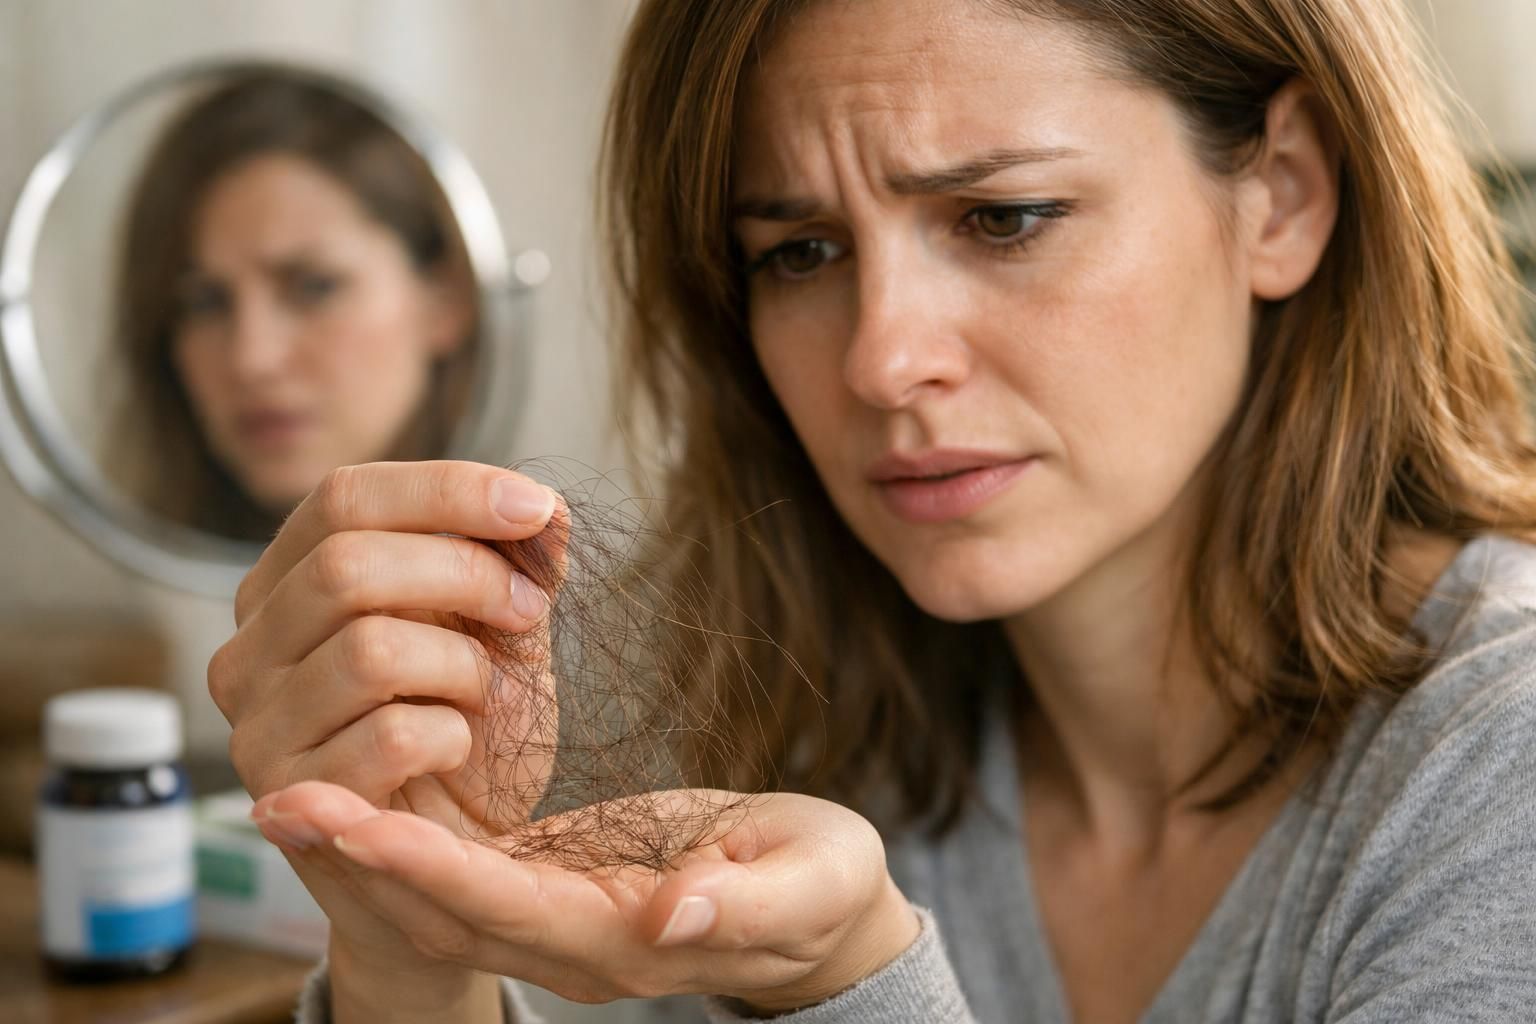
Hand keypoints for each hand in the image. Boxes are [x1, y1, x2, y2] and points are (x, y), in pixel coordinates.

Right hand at [207, 460, 565, 983]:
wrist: (457, 849)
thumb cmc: (472, 721)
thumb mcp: (501, 628)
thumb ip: (516, 562)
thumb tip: (545, 508)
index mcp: (288, 580)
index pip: (343, 496)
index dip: (446, 490)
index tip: (536, 509)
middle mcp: (250, 646)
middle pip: (346, 566)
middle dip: (465, 574)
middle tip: (529, 609)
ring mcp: (256, 724)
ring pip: (368, 651)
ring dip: (461, 664)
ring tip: (486, 690)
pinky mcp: (287, 799)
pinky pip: (388, 737)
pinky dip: (452, 733)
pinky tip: (459, 746)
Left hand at [251, 779, 921, 1013]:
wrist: (817, 910)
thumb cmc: (820, 886)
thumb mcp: (809, 884)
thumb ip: (745, 904)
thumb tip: (674, 917)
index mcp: (629, 939)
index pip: (512, 908)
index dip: (433, 868)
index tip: (356, 822)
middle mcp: (573, 943)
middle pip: (446, 914)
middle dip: (360, 860)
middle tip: (275, 800)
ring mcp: (557, 921)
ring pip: (438, 898)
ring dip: (360, 850)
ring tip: (283, 795)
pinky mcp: (552, 889)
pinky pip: (458, 874)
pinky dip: (398, 838)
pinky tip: (353, 794)